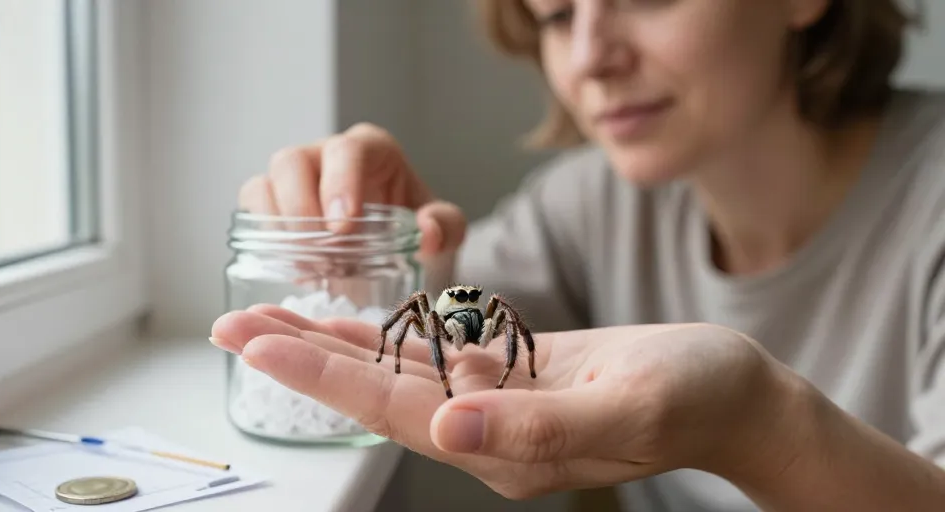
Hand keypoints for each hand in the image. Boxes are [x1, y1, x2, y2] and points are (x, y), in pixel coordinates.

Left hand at [210, 306, 802, 499]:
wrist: (733, 394)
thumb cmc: (694, 398)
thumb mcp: (627, 408)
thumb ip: (536, 428)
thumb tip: (449, 428)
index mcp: (502, 446)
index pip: (391, 408)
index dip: (322, 372)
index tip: (258, 339)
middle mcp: (486, 431)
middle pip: (375, 391)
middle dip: (301, 355)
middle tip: (230, 323)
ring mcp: (496, 403)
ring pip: (396, 370)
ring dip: (332, 340)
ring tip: (269, 315)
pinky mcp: (513, 375)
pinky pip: (434, 353)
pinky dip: (389, 331)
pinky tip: (353, 317)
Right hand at [239, 122, 466, 257]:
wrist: (395, 243)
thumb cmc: (415, 224)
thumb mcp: (443, 226)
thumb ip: (446, 226)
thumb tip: (426, 232)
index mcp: (369, 150)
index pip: (348, 150)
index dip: (340, 182)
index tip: (343, 226)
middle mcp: (325, 156)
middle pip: (293, 161)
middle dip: (299, 204)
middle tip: (319, 249)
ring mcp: (295, 178)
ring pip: (265, 182)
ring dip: (277, 224)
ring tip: (306, 262)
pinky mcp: (274, 203)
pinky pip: (253, 206)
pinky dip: (264, 234)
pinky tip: (293, 264)